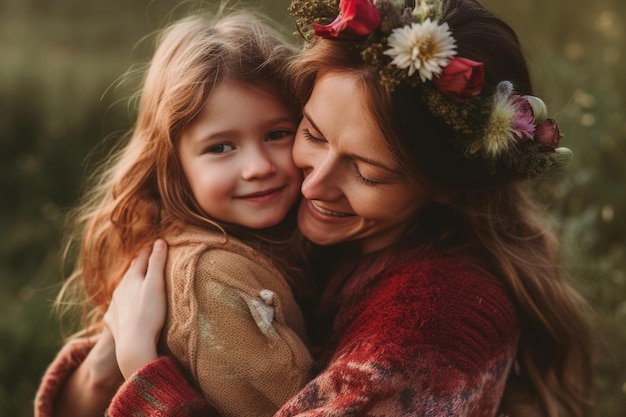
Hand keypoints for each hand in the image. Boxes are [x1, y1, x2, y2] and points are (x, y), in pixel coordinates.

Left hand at [104, 239, 167, 378]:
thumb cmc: (149, 313)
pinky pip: (117, 308)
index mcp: (131, 278)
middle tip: (145, 258)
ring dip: (129, 284)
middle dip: (138, 265)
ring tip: (135, 281)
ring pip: (122, 289)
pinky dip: (122, 303)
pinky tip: (124, 307)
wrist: (133, 344)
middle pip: (130, 273)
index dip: (150, 250)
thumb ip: (157, 262)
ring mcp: (114, 305)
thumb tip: (159, 242)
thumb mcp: (156, 284)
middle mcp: (119, 289)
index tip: (156, 242)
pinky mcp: (112, 321)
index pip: (142, 258)